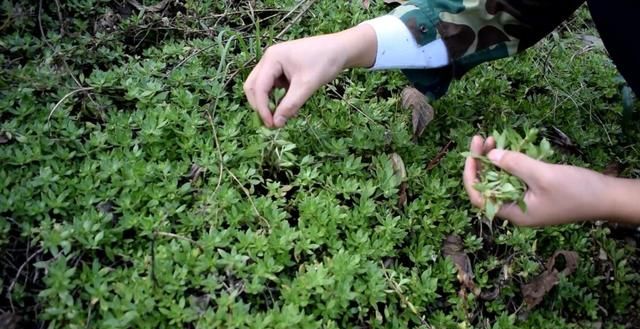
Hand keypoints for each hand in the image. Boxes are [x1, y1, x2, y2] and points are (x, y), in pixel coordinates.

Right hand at [243, 25, 375, 127]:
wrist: (340, 49)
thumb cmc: (324, 62)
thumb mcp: (307, 85)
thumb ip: (290, 105)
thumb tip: (277, 124)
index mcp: (272, 58)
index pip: (258, 87)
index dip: (262, 108)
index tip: (272, 125)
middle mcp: (269, 59)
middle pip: (253, 86)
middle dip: (260, 106)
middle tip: (272, 123)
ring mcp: (274, 63)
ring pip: (262, 87)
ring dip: (269, 103)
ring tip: (282, 116)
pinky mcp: (282, 68)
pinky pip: (273, 86)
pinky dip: (277, 98)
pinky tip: (289, 106)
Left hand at [463, 135, 610, 225]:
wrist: (608, 198)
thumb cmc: (577, 191)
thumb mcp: (544, 175)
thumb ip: (516, 165)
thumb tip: (490, 156)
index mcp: (514, 213)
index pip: (479, 198)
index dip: (471, 176)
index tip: (471, 154)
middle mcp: (516, 209)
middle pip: (488, 186)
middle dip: (481, 162)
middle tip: (482, 138)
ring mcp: (526, 201)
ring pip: (501, 180)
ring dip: (495, 159)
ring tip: (493, 138)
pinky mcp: (535, 193)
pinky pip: (516, 178)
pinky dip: (511, 163)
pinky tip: (510, 146)